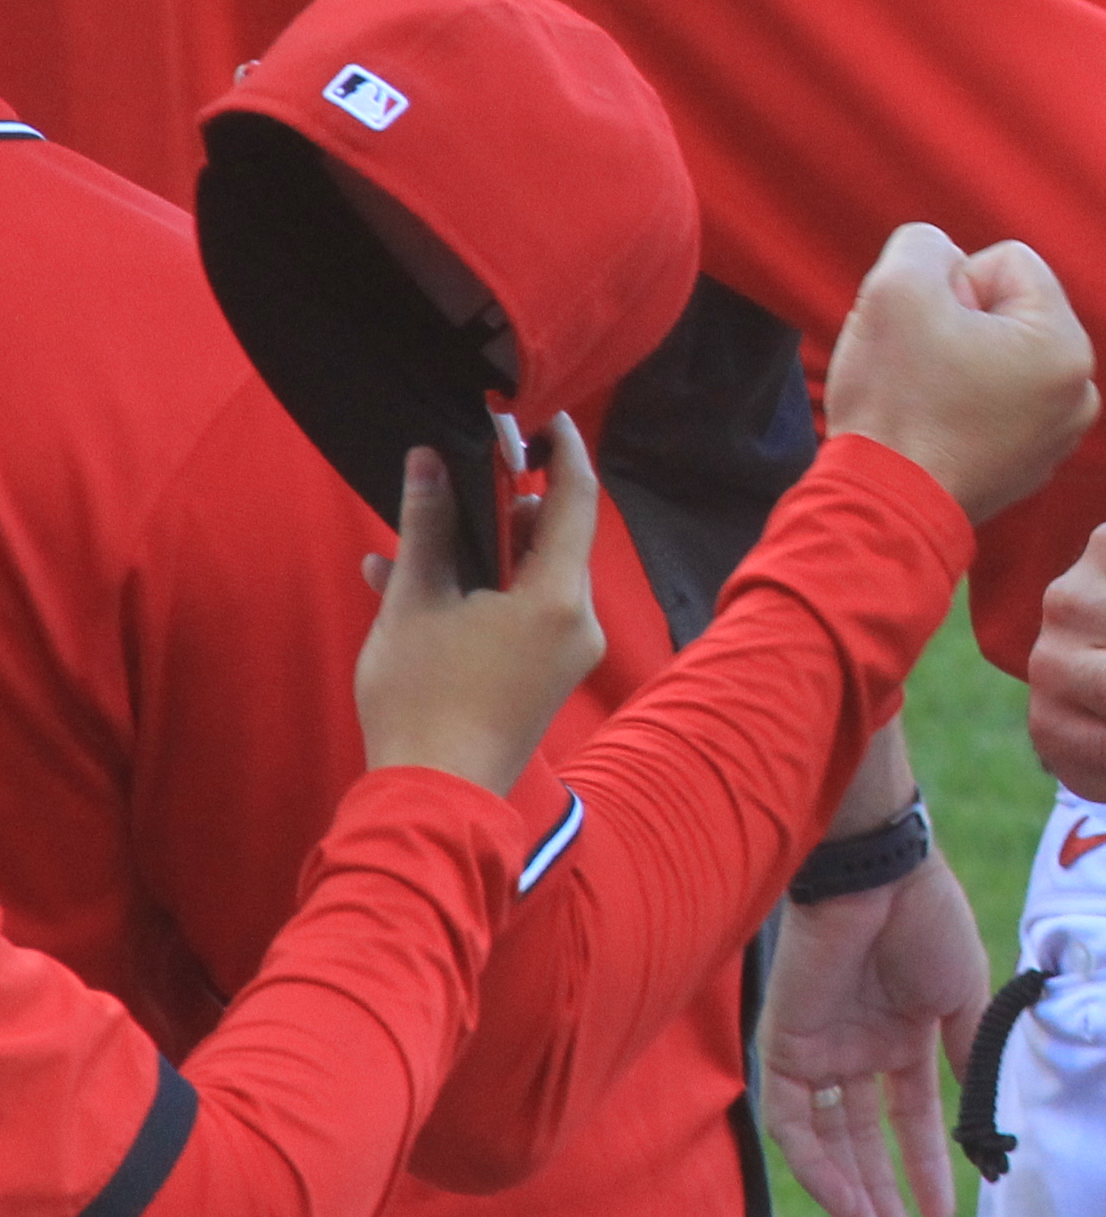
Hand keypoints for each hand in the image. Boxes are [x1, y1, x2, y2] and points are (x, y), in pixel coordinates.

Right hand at [352, 428, 608, 793]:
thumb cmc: (420, 699)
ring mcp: (568, 653)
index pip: (576, 499)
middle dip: (505, 507)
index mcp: (558, 596)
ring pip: (532, 578)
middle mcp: (579, 620)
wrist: (433, 799)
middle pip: (553, 539)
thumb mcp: (414, 604)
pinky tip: (414, 586)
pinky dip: (485, 594)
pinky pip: (525, 614)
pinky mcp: (549, 677)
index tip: (538, 417)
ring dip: (483, 554)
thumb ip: (428, 528)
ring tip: (416, 541)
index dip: (561, 452)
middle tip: (457, 479)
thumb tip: (427, 460)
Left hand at [763, 850, 988, 1216]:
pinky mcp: (784, 1050)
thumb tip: (985, 1120)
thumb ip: (970, 1059)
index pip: (909, 1117)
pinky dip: (818, 1163)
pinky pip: (796, 1122)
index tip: (948, 1211)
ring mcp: (820, 1052)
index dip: (926, 1165)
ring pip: (828, 1142)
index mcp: (900, 1035)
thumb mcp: (964, 998)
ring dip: (848, 1193)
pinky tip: (846, 1196)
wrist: (878, 877)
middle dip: (880, 1194)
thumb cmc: (928, 925)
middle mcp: (856, 1051)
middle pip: (863, 1140)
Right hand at [822, 222, 1100, 522]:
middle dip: (957, 324)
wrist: (882, 510)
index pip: (1007, 262)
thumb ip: (925, 245)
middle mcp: (1080, 390)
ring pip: (996, 356)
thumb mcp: (895, 288)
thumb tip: (945, 259)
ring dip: (956, 363)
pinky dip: (960, 406)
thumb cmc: (894, 402)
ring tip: (923, 400)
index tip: (929, 332)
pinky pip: (993, 403)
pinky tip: (931, 430)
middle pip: (1007, 310)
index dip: (952, 284)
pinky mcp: (1028, 465)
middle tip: (920, 368)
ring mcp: (1058, 434)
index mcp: (1066, 345)